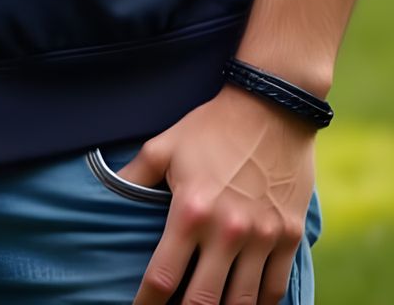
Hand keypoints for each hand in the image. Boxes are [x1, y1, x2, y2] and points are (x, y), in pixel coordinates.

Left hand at [120, 86, 315, 304]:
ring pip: (242, 304)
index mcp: (190, 211)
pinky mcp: (288, 237)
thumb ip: (134, 176)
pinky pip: (274, 290)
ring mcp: (262, 237)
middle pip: (202, 302)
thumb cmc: (211, 127)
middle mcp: (227, 231)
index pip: (162, 277)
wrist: (271, 108)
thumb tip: (105, 188)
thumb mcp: (164, 146)